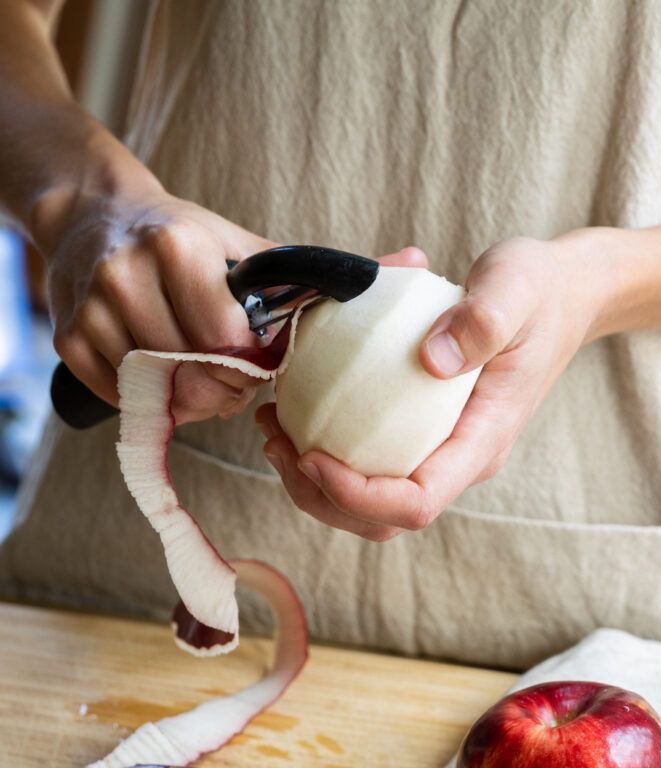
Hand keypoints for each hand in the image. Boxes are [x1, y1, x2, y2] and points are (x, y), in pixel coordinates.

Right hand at [46, 180, 276, 423]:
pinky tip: (161, 380)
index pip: (224, 339)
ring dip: (186, 402)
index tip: (255, 366)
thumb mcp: (229, 241)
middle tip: (233, 387)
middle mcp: (126, 275)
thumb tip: (335, 308)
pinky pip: (119, 395)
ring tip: (200, 384)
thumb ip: (279, 278)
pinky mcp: (68, 338)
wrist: (90, 214)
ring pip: (154, 391)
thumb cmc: (173, 234)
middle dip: (221, 391)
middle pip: (189, 372)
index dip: (248, 365)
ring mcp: (92, 309)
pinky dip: (147, 399)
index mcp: (176, 246)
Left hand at [255, 235, 596, 539]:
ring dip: (311, 483)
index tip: (312, 456)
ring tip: (273, 431)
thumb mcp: (518, 285)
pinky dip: (323, 452)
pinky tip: (292, 412)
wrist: (557, 297)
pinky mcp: (418, 435)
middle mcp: (458, 460)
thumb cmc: (538, 290)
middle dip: (320, 498)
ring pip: (369, 504)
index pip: (418, 503)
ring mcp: (438, 452)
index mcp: (482, 442)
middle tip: (277, 443)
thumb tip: (431, 360)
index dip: (359, 496)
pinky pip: (367, 463)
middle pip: (383, 519)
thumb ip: (483, 320)